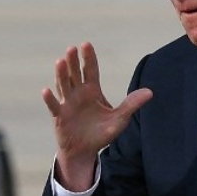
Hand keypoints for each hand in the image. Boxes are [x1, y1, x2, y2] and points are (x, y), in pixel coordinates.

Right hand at [41, 42, 151, 190]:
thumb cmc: (102, 133)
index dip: (88, 58)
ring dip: (61, 74)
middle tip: (72, 48)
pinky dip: (50, 99)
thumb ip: (131, 104)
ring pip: (63, 85)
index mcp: (92, 90)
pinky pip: (54, 106)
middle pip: (75, 74)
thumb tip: (150, 92)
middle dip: (73, 61)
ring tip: (60, 62)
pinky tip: (46, 90)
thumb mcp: (120, 119)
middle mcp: (78, 93)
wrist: (85, 151)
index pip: (90, 70)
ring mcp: (67, 104)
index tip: (86, 44)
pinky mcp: (59, 116)